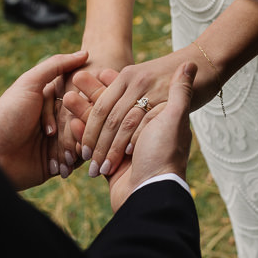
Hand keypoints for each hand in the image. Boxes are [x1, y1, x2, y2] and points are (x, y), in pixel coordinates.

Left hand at [0, 50, 88, 189]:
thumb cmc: (5, 115)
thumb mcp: (28, 84)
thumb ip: (55, 65)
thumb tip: (84, 53)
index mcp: (54, 100)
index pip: (82, 97)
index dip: (85, 100)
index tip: (79, 105)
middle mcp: (59, 120)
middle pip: (85, 119)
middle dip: (78, 126)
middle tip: (61, 132)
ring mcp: (59, 142)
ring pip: (84, 140)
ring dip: (76, 145)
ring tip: (60, 149)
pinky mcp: (57, 163)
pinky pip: (76, 161)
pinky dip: (73, 160)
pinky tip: (61, 162)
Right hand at [62, 45, 221, 178]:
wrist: (153, 193)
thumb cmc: (166, 154)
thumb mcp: (175, 118)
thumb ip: (180, 91)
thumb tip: (190, 64)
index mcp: (155, 117)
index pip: (129, 95)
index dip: (114, 83)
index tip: (98, 69)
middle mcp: (141, 131)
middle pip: (112, 108)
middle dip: (93, 94)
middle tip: (76, 78)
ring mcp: (125, 148)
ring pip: (100, 125)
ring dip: (84, 111)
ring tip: (67, 97)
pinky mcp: (112, 165)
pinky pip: (94, 146)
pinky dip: (82, 134)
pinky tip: (70, 121)